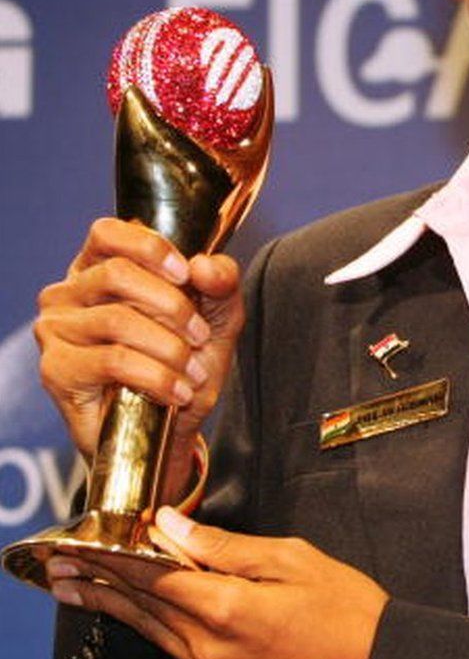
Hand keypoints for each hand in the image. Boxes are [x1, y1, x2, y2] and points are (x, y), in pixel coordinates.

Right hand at [35, 218, 242, 495]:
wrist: (170, 425)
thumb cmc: (186, 359)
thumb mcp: (218, 314)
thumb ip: (221, 281)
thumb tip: (203, 265)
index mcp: (100, 267)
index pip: (108, 233)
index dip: (150, 247)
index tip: (186, 274)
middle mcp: (68, 293)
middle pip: (116, 274)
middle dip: (171, 305)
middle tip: (200, 335)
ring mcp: (56, 331)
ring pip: (117, 320)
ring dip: (169, 347)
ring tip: (194, 371)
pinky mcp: (57, 371)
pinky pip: (112, 362)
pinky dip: (156, 376)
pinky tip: (178, 391)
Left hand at [47, 510, 389, 658]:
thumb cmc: (345, 607)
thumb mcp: (291, 558)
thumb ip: (225, 546)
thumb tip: (171, 528)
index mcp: (227, 608)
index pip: (153, 576)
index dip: (117, 556)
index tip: (85, 540)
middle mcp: (209, 646)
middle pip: (143, 608)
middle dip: (100, 584)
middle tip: (61, 568)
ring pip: (153, 632)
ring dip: (116, 607)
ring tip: (80, 589)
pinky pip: (174, 648)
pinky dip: (149, 625)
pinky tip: (136, 613)